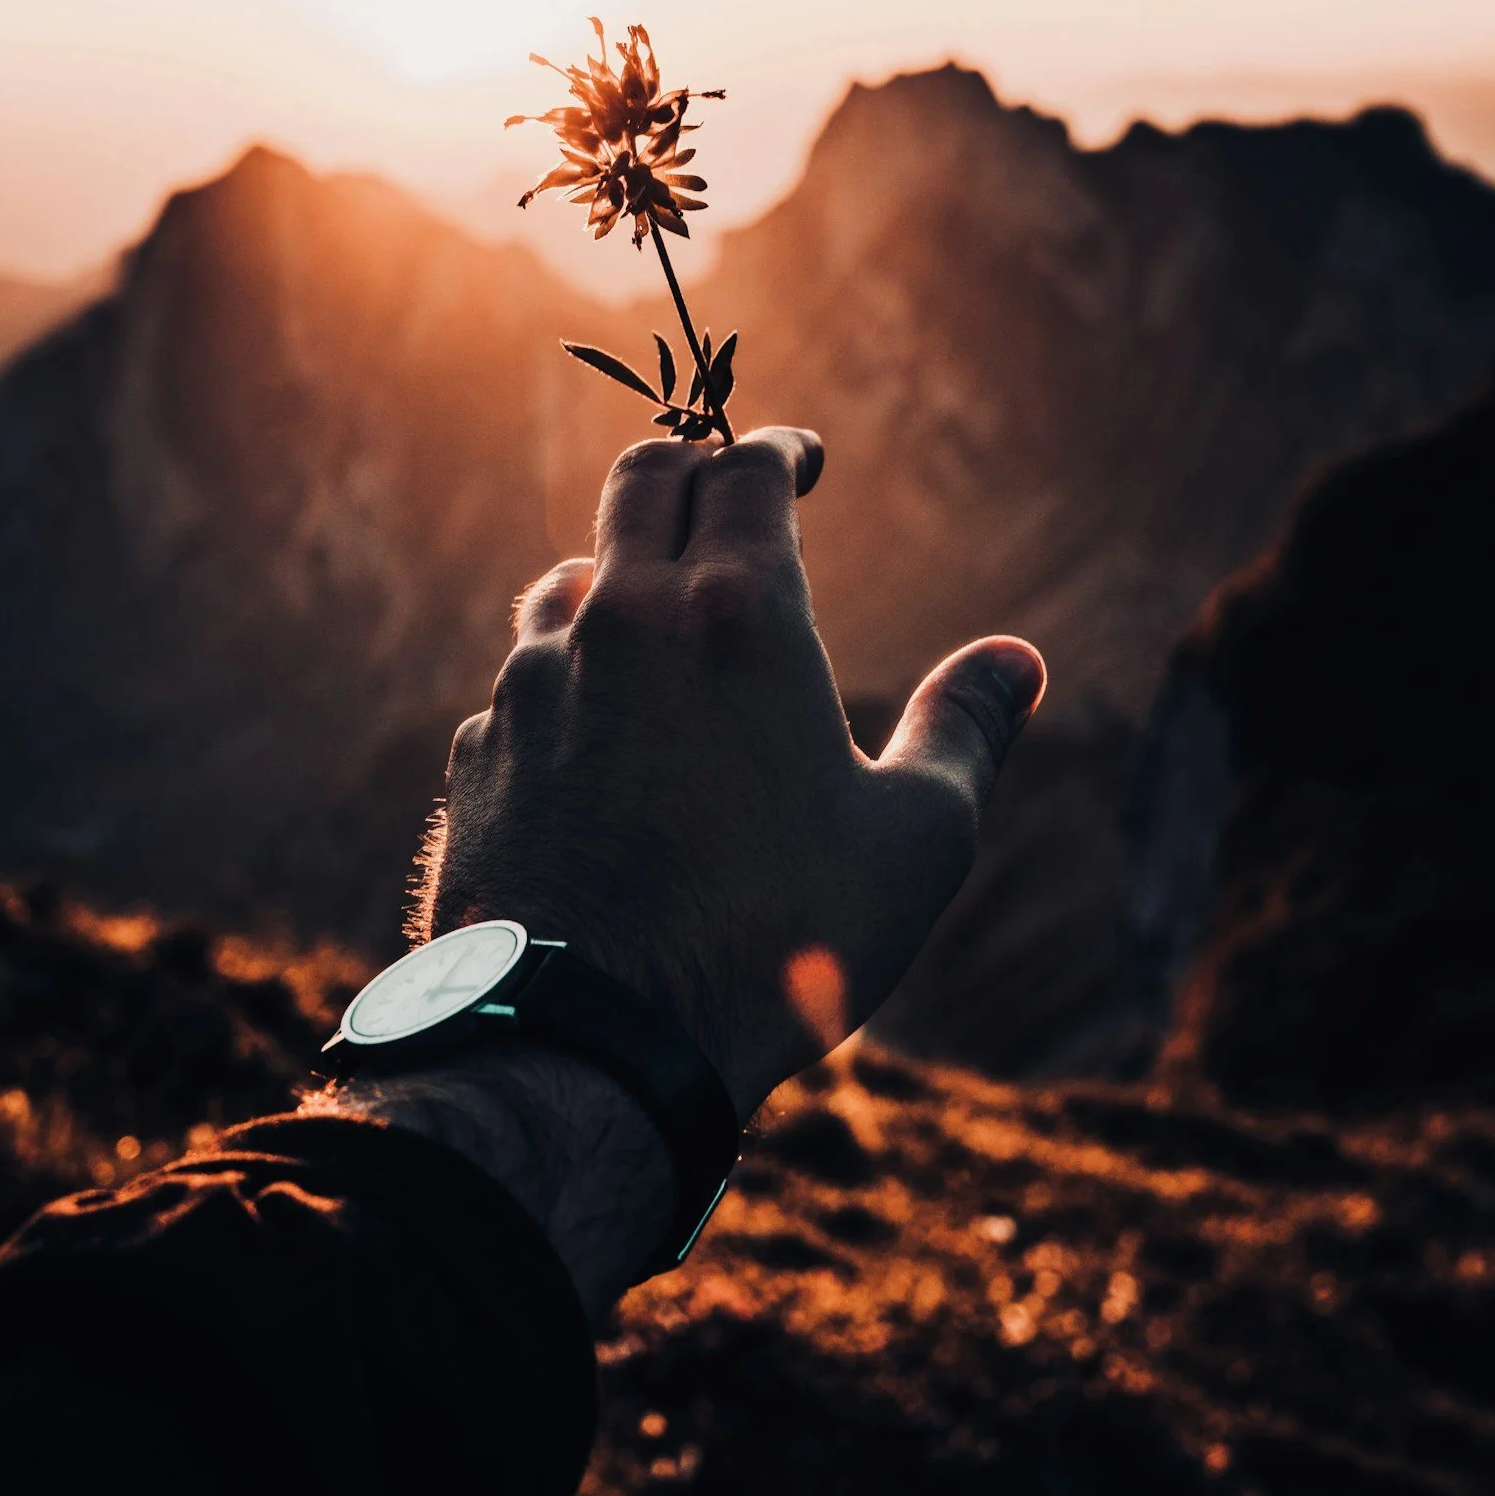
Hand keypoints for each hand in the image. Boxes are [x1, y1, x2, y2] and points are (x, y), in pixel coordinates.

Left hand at [424, 427, 1043, 1115]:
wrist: (588, 1046)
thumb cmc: (776, 942)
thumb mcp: (914, 841)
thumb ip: (965, 731)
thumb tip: (1018, 661)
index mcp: (736, 615)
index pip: (745, 468)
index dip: (778, 449)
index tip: (799, 459)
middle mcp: (620, 622)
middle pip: (642, 481)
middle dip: (689, 466)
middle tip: (723, 485)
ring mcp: (531, 683)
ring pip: (569, 579)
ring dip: (618, 575)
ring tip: (656, 614)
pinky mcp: (477, 753)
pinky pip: (523, 681)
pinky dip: (567, 679)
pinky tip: (596, 734)